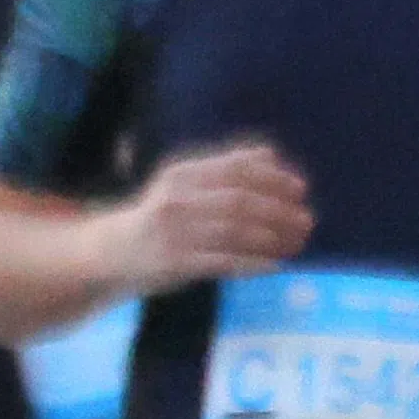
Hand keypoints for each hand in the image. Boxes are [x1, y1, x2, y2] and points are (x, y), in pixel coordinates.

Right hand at [129, 140, 313, 289]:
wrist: (112, 253)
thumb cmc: (161, 216)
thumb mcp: (185, 185)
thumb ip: (226, 169)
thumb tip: (271, 154)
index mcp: (183, 175)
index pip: (236, 170)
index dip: (273, 178)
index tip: (301, 189)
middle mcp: (177, 200)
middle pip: (240, 202)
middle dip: (280, 211)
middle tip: (307, 221)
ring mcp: (175, 232)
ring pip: (235, 233)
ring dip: (273, 239)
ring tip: (297, 243)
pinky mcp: (176, 262)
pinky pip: (223, 262)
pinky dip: (254, 263)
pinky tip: (277, 265)